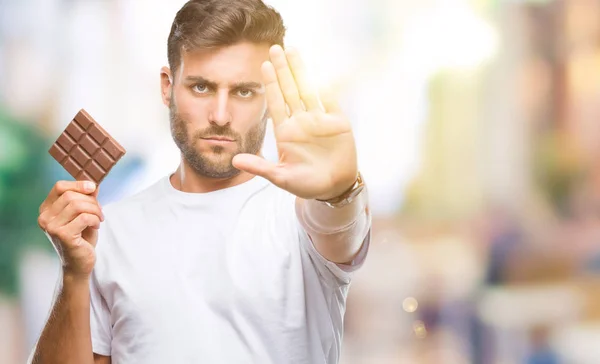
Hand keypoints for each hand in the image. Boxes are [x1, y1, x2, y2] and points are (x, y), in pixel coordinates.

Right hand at [38, 180, 103, 277]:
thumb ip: (86, 199)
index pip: (59, 187)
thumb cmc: (81, 238)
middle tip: (99, 212)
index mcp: (46, 209)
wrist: (80, 263)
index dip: (78, 184)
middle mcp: (45, 217)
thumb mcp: (84, 214)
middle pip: (71, 195)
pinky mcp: (62, 235)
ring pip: (78, 205)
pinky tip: (96, 226)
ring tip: (99, 219)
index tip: (93, 187)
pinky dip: (95, 220)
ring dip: (95, 210)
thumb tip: (93, 184)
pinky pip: (84, 218)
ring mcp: (52, 226)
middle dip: (91, 201)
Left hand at [232, 45, 357, 199]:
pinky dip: (327, 88)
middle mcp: (301, 122)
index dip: (270, 84)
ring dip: (301, 71)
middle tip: (275, 48)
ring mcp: (319, 121)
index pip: (276, 103)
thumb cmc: (306, 184)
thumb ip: (259, 167)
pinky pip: (331, 102)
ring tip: (293, 51)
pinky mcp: (338, 123)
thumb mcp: (281, 177)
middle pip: (290, 90)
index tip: (263, 66)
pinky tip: (320, 73)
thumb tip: (233, 161)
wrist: (334, 188)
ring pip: (308, 90)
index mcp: (286, 132)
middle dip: (283, 70)